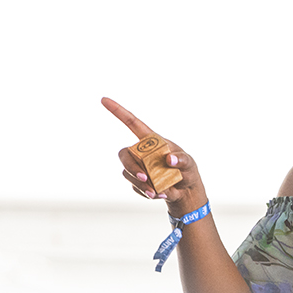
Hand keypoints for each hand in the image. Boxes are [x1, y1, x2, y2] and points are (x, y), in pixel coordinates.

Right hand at [103, 97, 205, 214]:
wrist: (186, 192)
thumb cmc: (187, 171)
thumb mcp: (189, 163)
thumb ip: (181, 159)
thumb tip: (170, 159)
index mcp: (151, 140)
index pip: (132, 123)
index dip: (118, 111)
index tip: (104, 99)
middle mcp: (141, 152)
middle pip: (124, 154)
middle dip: (131, 166)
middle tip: (144, 178)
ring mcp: (138, 167)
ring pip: (127, 172)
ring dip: (140, 183)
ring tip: (156, 191)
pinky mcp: (137, 181)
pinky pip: (135, 186)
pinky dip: (146, 192)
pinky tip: (159, 193)